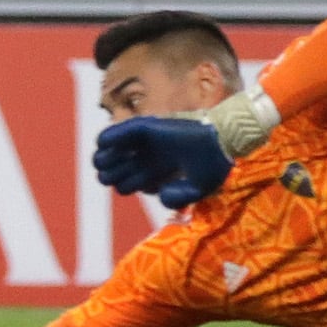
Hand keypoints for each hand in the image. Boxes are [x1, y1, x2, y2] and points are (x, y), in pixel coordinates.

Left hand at [92, 115, 232, 209]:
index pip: (128, 182)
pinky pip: (116, 133)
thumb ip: (177, 199)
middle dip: (111, 176)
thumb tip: (160, 194)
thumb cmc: (213, 166)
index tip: (145, 186)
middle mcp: (148, 155)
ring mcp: (145, 141)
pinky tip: (106, 146)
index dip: (129, 187)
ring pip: (108, 152)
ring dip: (104, 160)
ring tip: (111, 164)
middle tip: (121, 178)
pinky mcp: (145, 127)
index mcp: (157, 169)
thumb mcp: (195, 190)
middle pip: (113, 170)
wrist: (223, 144)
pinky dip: (107, 139)